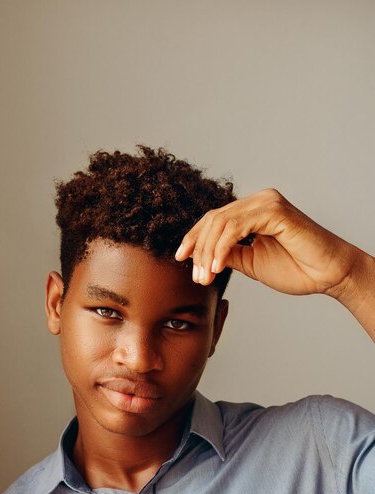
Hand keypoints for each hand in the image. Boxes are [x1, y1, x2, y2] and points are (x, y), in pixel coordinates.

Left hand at [175, 188, 358, 297]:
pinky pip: (236, 227)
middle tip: (196, 277)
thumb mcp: (251, 262)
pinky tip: (217, 267)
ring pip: (221, 222)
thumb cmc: (297, 269)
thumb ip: (229, 254)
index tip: (181, 258)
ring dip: (208, 252)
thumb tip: (203, 256)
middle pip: (214, 219)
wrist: (328, 275)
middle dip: (199, 249)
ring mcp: (266, 202)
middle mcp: (259, 201)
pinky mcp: (274, 210)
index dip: (195, 238)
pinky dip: (222, 248)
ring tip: (205, 276)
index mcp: (253, 211)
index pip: (214, 219)